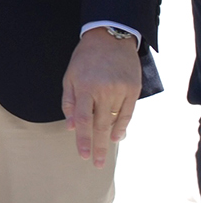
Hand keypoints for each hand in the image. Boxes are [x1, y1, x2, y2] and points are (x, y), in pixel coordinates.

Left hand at [60, 28, 141, 166]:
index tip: (83, 155)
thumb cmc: (85, 59)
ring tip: (104, 151)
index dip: (82, 139)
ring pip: (115, 120)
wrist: (109, 39)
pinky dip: (123, 126)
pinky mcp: (133, 89)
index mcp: (84, 88)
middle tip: (98, 164)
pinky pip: (128, 113)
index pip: (82, 120)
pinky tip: (118, 136)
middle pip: (100, 125)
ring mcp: (120, 90)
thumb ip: (69, 102)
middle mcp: (103, 91)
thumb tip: (70, 126)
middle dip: (98, 146)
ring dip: (110, 137)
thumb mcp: (69, 77)